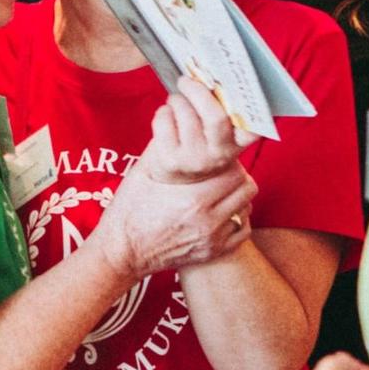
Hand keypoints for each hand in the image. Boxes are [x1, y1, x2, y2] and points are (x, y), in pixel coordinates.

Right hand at [92, 151, 255, 280]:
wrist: (122, 252)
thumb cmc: (129, 211)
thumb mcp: (142, 173)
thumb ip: (164, 147)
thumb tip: (175, 117)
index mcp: (192, 199)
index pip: (233, 171)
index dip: (228, 160)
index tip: (217, 158)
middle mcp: (207, 222)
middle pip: (246, 187)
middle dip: (236, 174)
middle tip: (220, 171)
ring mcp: (212, 240)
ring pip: (246, 207)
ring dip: (237, 195)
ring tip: (220, 190)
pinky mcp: (212, 252)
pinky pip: (242, 230)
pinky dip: (237, 218)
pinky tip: (220, 211)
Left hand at [142, 75, 257, 183]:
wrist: (178, 178)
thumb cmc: (200, 141)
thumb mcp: (217, 131)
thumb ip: (221, 107)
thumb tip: (208, 73)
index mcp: (238, 143)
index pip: (253, 127)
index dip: (249, 107)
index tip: (236, 86)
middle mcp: (219, 154)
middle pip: (215, 117)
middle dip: (198, 92)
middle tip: (186, 80)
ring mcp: (195, 160)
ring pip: (185, 114)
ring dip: (177, 100)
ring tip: (176, 100)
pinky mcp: (171, 161)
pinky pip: (164, 122)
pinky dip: (163, 112)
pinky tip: (167, 116)